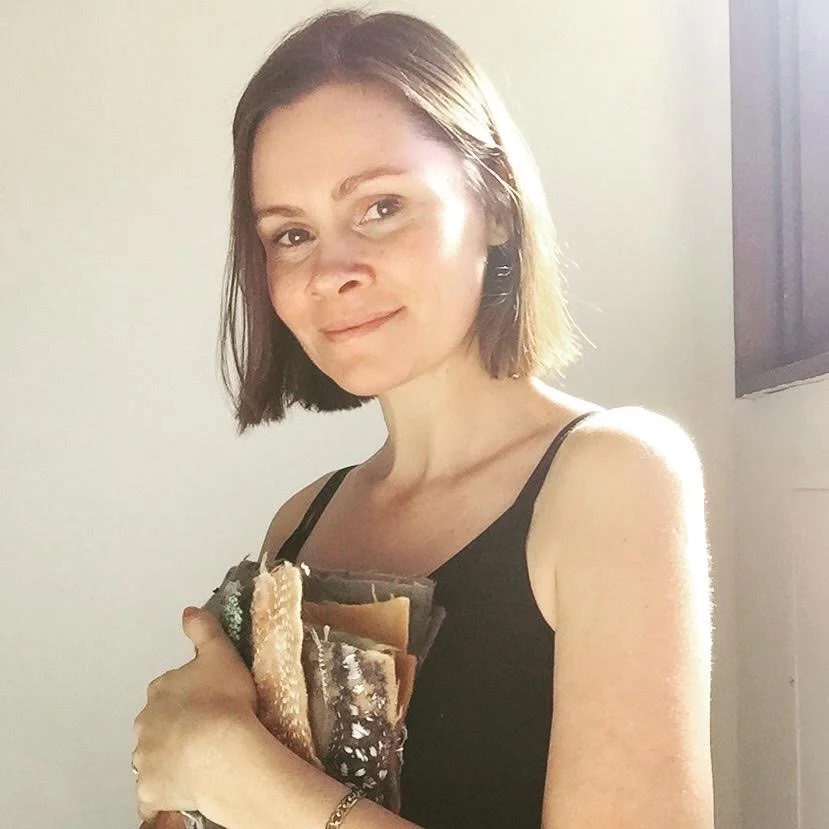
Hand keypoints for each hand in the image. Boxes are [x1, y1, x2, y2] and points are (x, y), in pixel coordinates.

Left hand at [132, 607, 257, 822]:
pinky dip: (166, 791)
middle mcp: (145, 724)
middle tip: (208, 734)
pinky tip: (188, 788)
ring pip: (155, 758)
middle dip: (176, 729)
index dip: (190, 697)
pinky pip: (155, 793)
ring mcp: (146, 759)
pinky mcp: (151, 790)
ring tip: (203, 762)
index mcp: (160, 690)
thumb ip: (203, 630)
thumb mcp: (221, 654)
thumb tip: (188, 610)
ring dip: (171, 759)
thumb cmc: (225, 701)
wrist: (222, 751)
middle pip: (158, 725)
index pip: (169, 691)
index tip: (211, 703)